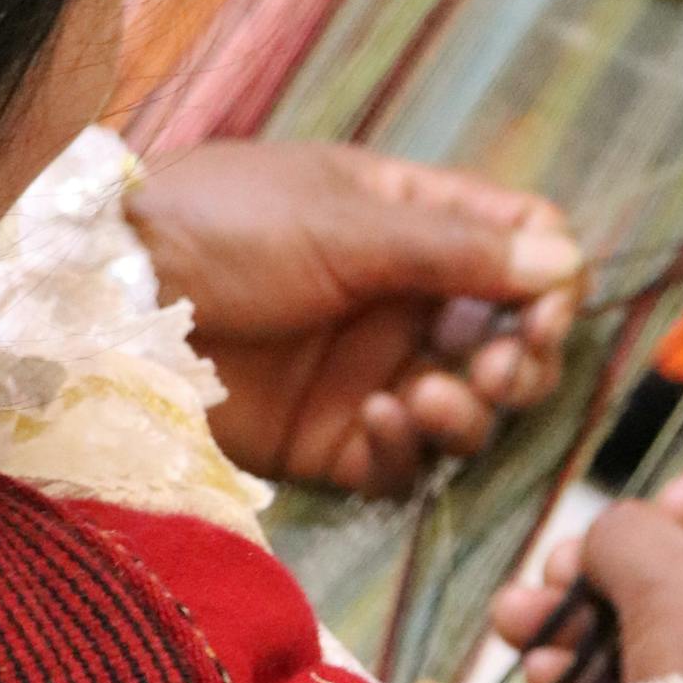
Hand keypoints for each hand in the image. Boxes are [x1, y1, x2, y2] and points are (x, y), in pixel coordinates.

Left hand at [127, 139, 585, 494]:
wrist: (116, 295)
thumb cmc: (224, 224)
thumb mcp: (348, 220)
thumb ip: (459, 249)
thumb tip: (567, 264)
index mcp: (414, 225)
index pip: (521, 253)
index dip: (550, 287)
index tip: (543, 313)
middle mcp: (404, 302)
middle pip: (511, 344)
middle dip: (522, 364)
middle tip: (499, 371)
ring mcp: (370, 373)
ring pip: (469, 412)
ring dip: (470, 410)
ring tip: (428, 396)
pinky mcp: (331, 441)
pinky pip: (405, 462)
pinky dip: (408, 448)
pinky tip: (379, 418)